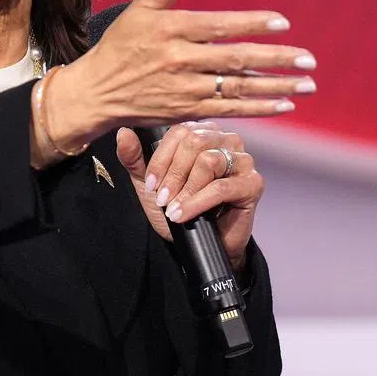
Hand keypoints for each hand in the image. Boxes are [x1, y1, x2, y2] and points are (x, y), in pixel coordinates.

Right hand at [44, 0, 316, 150]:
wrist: (96, 93)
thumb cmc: (119, 47)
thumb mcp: (137, 11)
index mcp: (171, 30)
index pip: (219, 26)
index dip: (252, 24)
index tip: (283, 23)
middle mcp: (180, 60)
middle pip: (235, 60)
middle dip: (276, 60)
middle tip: (309, 59)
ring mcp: (184, 89)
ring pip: (237, 88)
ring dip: (276, 87)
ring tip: (307, 84)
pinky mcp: (186, 112)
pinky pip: (228, 110)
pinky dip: (257, 108)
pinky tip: (283, 104)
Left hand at [114, 121, 261, 271]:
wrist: (200, 244)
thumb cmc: (177, 207)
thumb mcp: (150, 184)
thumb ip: (136, 159)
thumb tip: (122, 133)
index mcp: (203, 132)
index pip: (180, 131)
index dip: (161, 158)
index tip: (149, 184)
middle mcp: (226, 140)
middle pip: (195, 142)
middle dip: (173, 173)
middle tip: (161, 198)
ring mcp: (243, 160)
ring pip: (209, 161)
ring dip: (185, 189)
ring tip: (173, 209)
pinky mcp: (253, 184)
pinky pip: (221, 187)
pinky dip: (197, 202)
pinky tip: (183, 215)